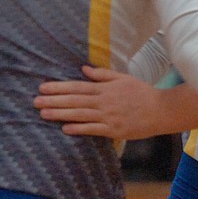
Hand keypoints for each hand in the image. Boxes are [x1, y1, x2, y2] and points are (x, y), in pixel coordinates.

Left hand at [35, 66, 163, 139]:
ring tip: (43, 114)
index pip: (78, 87)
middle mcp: (105, 101)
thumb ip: (103, 74)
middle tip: (35, 101)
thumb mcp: (125, 79)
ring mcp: (109, 116)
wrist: (162, 110)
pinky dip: (79, 128)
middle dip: (54, 101)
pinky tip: (65, 128)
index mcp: (107, 88)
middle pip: (75, 100)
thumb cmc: (143, 93)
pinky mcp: (114, 130)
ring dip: (61, 114)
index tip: (43, 87)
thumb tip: (84, 69)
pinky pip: (93, 129)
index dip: (59, 87)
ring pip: (80, 114)